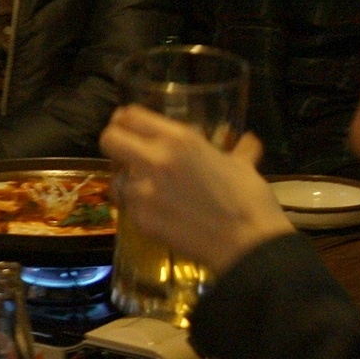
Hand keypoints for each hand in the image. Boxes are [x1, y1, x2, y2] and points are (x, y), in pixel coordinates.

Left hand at [101, 106, 295, 274]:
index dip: (125, 121)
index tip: (128, 127)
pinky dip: (138, 208)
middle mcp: (154, 160)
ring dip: (127, 182)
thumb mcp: (242, 165)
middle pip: (109, 140)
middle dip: (115, 145)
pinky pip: (128, 207)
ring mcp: (143, 192)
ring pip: (116, 179)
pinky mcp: (140, 220)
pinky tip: (157, 212)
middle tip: (126, 154)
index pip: (131, 116)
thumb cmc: (250, 200)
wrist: (248, 242)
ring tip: (147, 190)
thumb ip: (238, 150)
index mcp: (178, 139)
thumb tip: (248, 142)